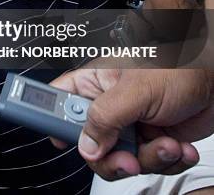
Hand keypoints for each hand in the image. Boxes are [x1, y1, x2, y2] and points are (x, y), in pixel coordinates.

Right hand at [49, 69, 213, 180]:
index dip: (51, 119)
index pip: (59, 100)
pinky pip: (148, 164)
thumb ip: (105, 117)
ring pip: (118, 160)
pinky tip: (179, 146)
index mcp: (94, 83)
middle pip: (87, 143)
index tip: (57, 139)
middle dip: (111, 158)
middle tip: (128, 158)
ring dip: (148, 158)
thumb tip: (86, 145)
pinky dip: (167, 161)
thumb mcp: (136, 90)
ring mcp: (129, 125)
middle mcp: (108, 106)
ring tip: (167, 144)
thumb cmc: (181, 66)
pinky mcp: (150, 140)